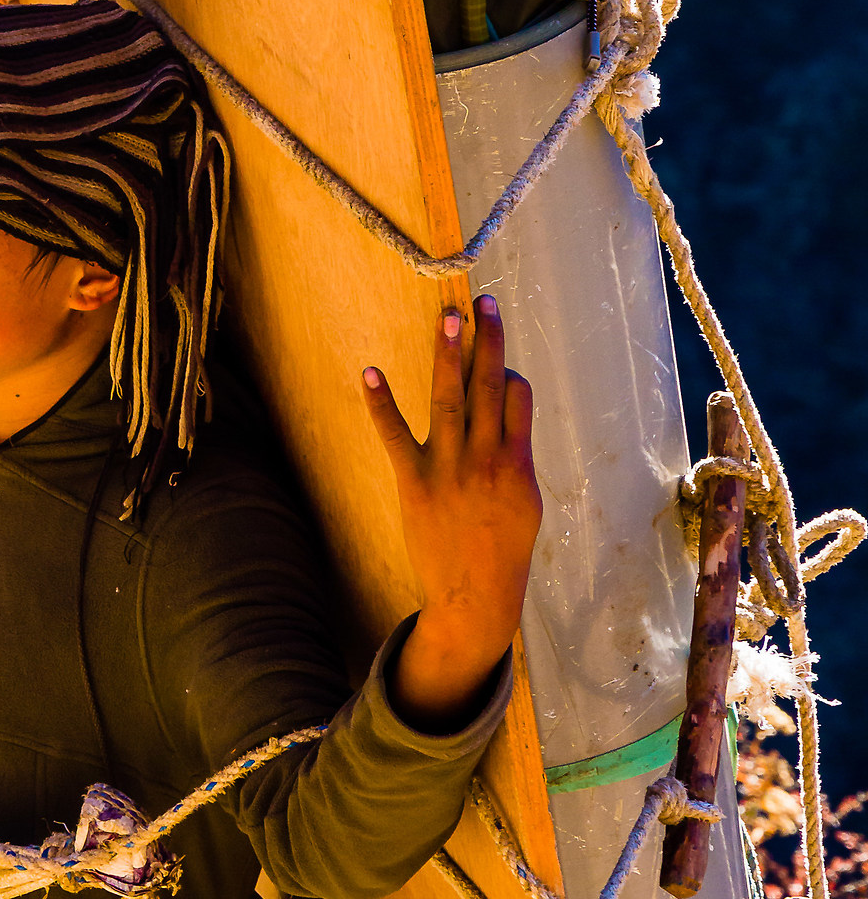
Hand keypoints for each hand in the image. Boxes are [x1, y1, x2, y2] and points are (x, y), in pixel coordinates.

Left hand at [361, 294, 540, 730]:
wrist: (475, 595)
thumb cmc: (504, 548)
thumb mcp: (527, 501)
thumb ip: (518, 455)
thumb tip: (512, 413)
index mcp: (518, 464)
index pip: (518, 399)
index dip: (510, 372)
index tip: (500, 353)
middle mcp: (485, 460)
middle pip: (489, 388)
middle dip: (488, 342)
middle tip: (484, 303)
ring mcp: (448, 470)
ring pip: (449, 401)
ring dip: (447, 356)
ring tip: (448, 318)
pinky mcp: (414, 483)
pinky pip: (395, 437)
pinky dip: (381, 404)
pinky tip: (370, 372)